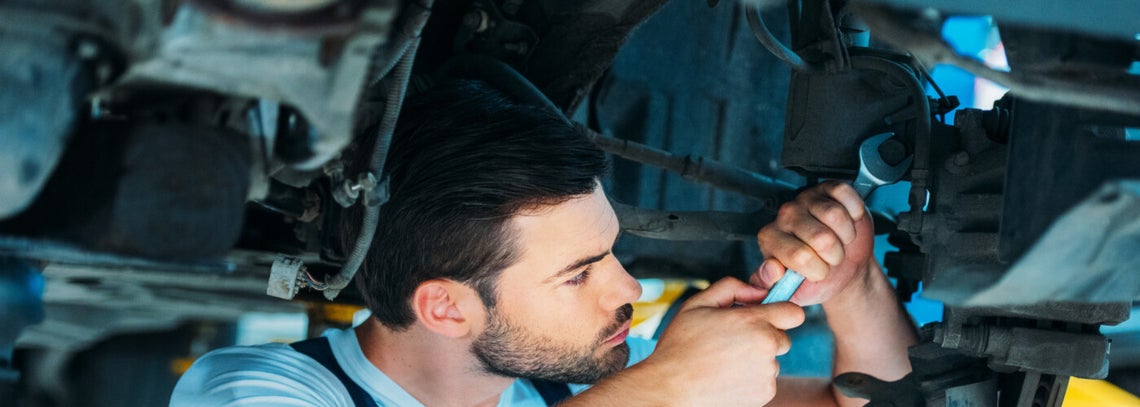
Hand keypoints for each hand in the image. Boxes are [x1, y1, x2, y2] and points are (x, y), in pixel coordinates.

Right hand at [643, 278, 804, 404]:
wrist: (670, 389)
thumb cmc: (680, 346)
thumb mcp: (696, 304)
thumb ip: (731, 288)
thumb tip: (758, 292)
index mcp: (752, 321)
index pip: (794, 313)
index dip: (781, 312)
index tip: (767, 317)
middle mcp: (765, 347)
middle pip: (783, 338)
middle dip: (765, 336)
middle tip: (735, 341)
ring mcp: (767, 373)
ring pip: (772, 361)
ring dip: (756, 359)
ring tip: (725, 362)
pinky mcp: (764, 394)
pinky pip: (765, 380)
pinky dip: (752, 379)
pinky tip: (727, 377)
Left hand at [752, 181, 874, 305]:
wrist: (841, 268)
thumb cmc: (815, 279)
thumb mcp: (791, 292)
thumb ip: (770, 285)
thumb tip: (771, 269)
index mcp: (770, 239)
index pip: (799, 256)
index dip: (818, 270)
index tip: (817, 273)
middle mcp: (785, 215)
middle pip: (822, 238)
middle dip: (835, 255)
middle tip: (831, 258)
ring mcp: (806, 199)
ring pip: (835, 215)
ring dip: (846, 236)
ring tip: (840, 242)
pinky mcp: (827, 188)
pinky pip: (845, 194)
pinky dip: (854, 212)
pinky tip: (848, 222)